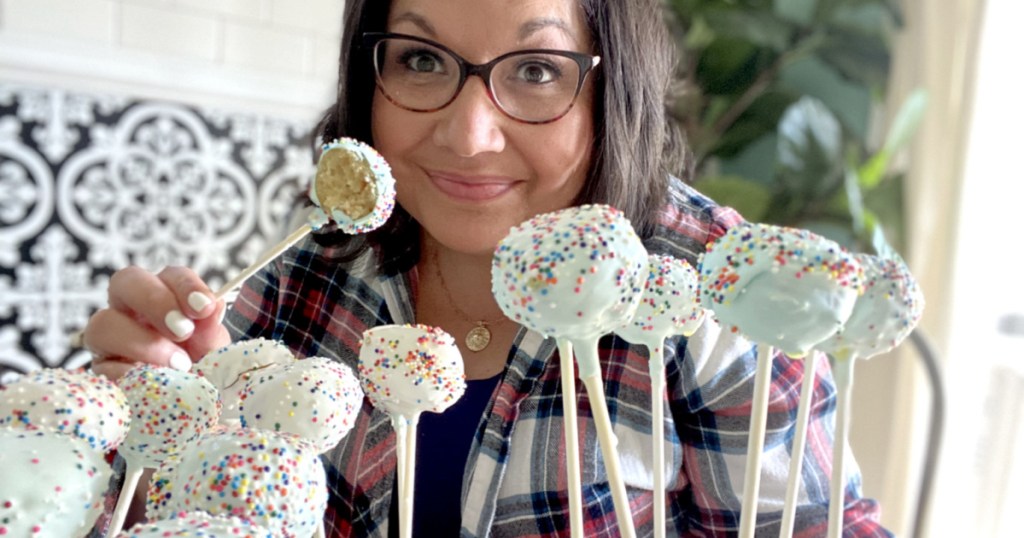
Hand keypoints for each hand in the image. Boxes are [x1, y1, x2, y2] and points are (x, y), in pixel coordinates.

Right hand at [83, 266, 230, 379]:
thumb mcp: (213, 352)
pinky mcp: (100, 370)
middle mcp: (132, 310)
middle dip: (155, 301)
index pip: (171, 275)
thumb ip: (211, 331)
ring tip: (178, 364)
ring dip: (143, 342)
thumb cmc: (200, 371)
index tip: (204, 308)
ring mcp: (110, 339)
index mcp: (167, 298)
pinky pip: (102, 365)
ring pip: (103, 323)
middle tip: (183, 330)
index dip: (186, 286)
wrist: (187, 411)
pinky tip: (153, 384)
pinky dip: (129, 374)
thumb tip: (213, 307)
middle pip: (126, 282)